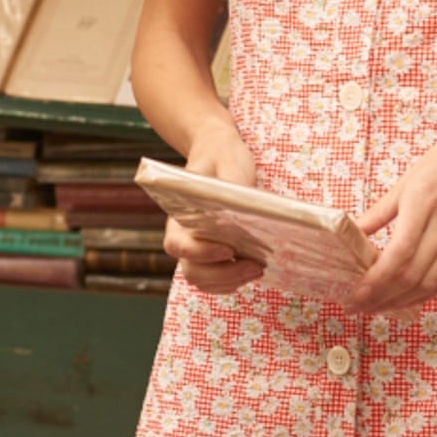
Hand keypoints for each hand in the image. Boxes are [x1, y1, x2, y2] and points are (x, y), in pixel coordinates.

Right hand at [165, 118, 264, 295]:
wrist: (218, 153)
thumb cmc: (221, 156)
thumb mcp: (228, 162)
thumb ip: (231, 185)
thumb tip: (243, 210)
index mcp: (179, 214)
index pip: (178, 245)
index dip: (201, 253)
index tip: (229, 249)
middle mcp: (183, 235)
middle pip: (192, 270)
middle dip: (223, 274)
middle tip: (255, 265)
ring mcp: (196, 248)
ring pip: (202, 280)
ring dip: (230, 282)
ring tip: (258, 268)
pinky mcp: (211, 254)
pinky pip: (214, 280)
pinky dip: (232, 282)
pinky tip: (252, 270)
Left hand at [349, 123, 436, 313]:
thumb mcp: (409, 179)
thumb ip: (380, 211)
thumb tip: (352, 233)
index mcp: (425, 201)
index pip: (400, 253)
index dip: (376, 280)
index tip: (356, 294)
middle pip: (413, 275)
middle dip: (382, 297)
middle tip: (358, 306)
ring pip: (431, 284)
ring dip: (401, 302)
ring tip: (377, 308)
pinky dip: (424, 294)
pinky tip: (406, 298)